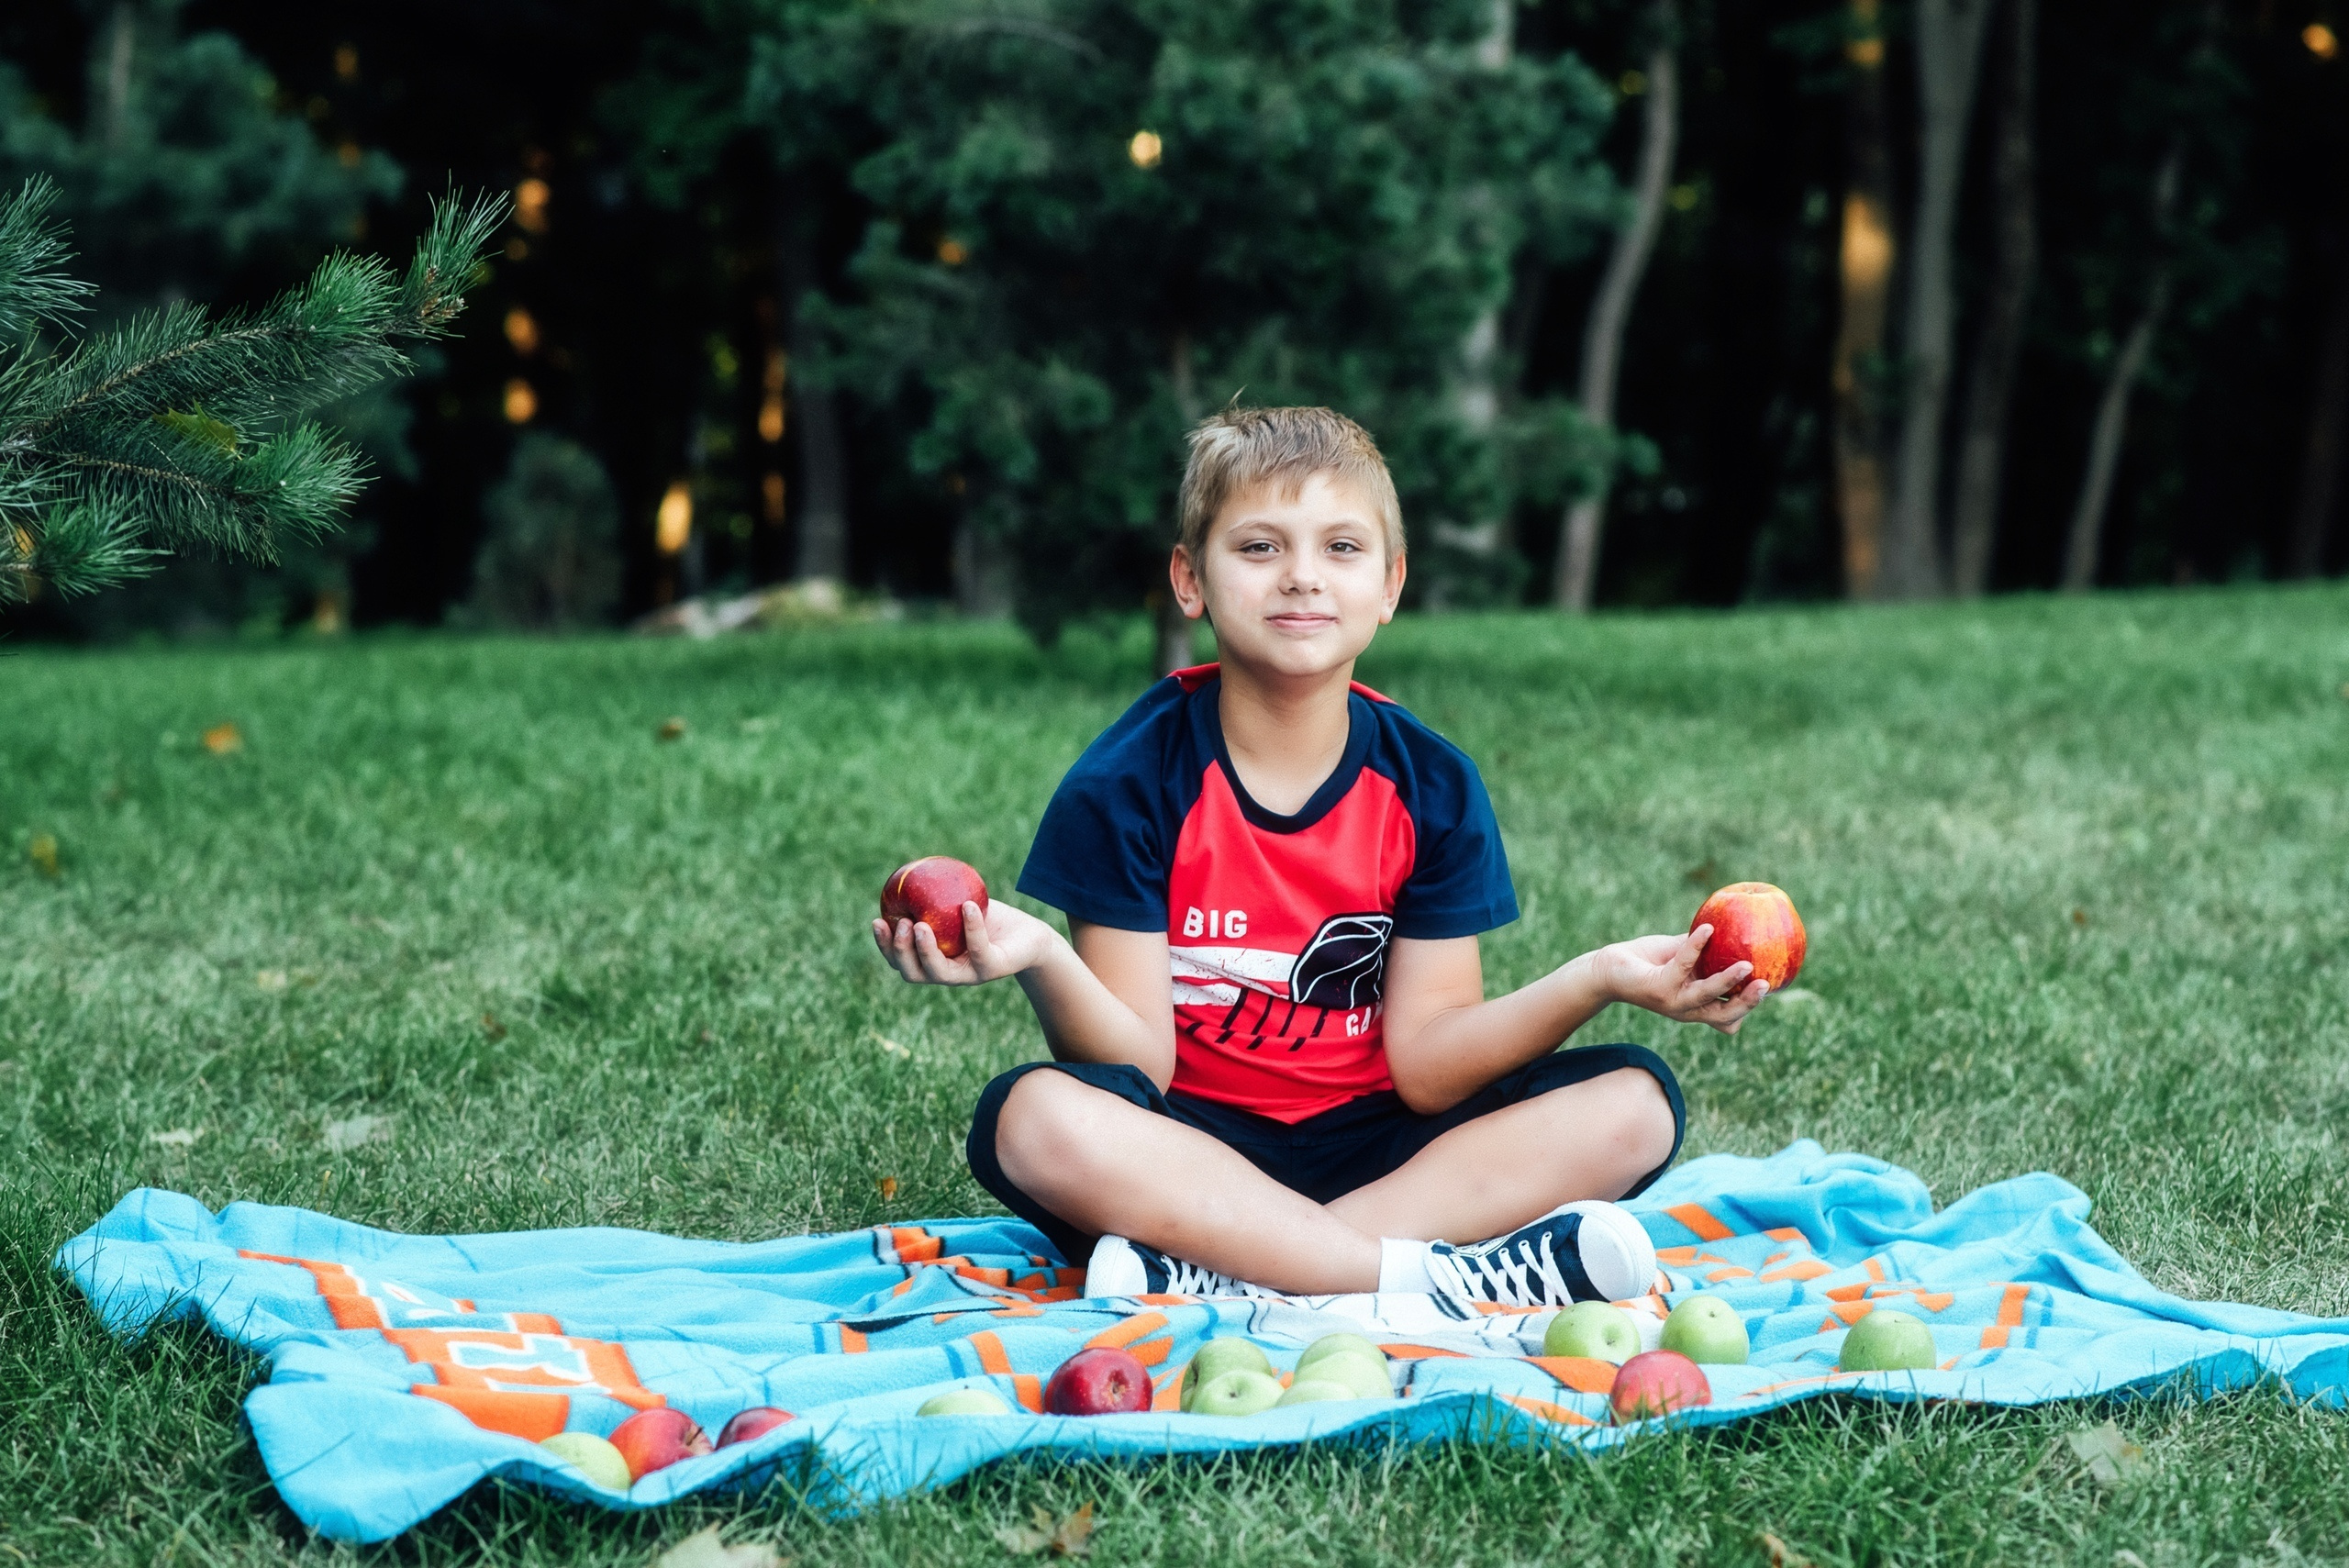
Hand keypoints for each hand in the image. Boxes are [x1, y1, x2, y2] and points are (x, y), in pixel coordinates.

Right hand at [871, 899, 1062, 985]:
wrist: (1028, 937)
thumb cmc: (988, 919)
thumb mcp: (956, 905)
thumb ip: (933, 897)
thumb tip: (906, 871)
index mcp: (932, 960)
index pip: (900, 960)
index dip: (885, 945)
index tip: (877, 921)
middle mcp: (947, 974)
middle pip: (912, 973)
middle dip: (900, 951)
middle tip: (900, 924)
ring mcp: (969, 975)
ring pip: (939, 972)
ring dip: (925, 950)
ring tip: (920, 924)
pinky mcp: (993, 969)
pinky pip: (978, 949)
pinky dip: (971, 928)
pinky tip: (968, 907)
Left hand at [1598, 926, 1768, 1034]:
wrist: (1610, 969)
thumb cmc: (1649, 961)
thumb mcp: (1684, 957)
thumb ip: (1708, 949)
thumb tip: (1735, 926)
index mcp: (1698, 1005)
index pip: (1730, 1014)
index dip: (1750, 1005)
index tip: (1770, 984)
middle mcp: (1688, 1009)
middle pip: (1726, 1014)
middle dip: (1748, 1002)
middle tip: (1766, 984)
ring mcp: (1673, 1001)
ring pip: (1707, 995)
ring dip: (1727, 981)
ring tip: (1746, 965)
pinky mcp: (1658, 988)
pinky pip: (1682, 964)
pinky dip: (1696, 946)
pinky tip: (1706, 929)